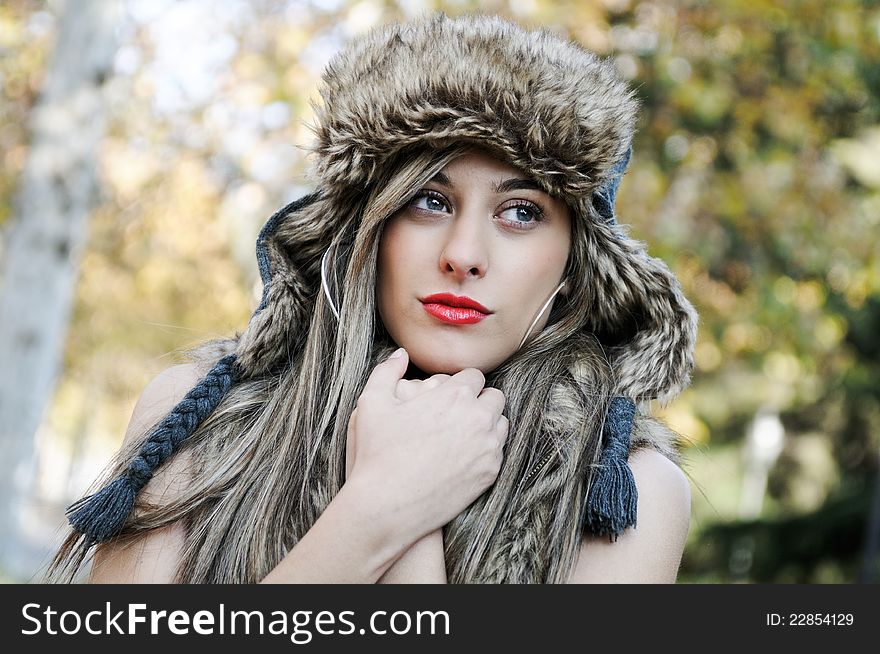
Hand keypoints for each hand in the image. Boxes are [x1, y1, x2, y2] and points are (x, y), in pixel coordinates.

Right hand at [345, 349, 507, 539]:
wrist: (388, 505)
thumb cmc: (377, 453)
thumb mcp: (372, 403)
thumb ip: (387, 371)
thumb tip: (401, 354)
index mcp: (454, 395)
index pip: (475, 375)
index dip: (460, 383)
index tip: (449, 394)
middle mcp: (478, 417)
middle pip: (494, 397)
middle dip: (478, 400)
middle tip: (458, 412)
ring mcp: (488, 446)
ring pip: (500, 423)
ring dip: (486, 423)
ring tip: (463, 432)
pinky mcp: (491, 472)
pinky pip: (498, 450)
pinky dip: (486, 449)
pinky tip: (465, 454)